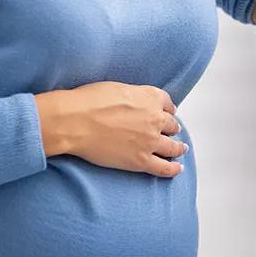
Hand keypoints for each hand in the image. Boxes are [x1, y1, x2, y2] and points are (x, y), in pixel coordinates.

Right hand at [35, 82, 185, 177]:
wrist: (75, 121)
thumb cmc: (89, 101)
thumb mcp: (118, 88)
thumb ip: (134, 96)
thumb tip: (134, 103)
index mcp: (151, 97)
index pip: (168, 104)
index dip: (168, 110)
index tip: (168, 113)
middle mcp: (156, 118)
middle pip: (171, 125)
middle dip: (171, 128)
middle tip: (171, 132)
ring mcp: (150, 141)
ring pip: (172, 146)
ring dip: (178, 148)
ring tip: (180, 149)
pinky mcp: (141, 160)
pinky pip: (164, 167)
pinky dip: (173, 169)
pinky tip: (177, 168)